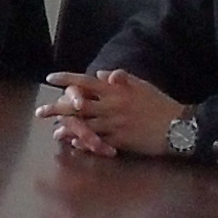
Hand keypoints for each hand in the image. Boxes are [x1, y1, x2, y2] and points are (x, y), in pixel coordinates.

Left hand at [39, 69, 187, 158]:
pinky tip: (73, 143)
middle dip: (57, 108)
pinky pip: (96, 141)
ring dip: (67, 128)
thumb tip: (101, 74)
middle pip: (78, 106)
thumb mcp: (141, 85)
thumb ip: (120, 79)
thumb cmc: (160, 103)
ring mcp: (114, 124)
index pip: (86, 82)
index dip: (67, 79)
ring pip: (83, 125)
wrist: (177, 126)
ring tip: (54, 131)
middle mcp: (111, 106)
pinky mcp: (119, 141)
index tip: (51, 78)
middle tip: (40, 111)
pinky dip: (83, 142)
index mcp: (115, 90)